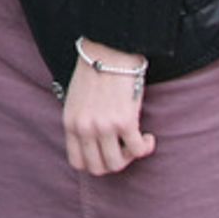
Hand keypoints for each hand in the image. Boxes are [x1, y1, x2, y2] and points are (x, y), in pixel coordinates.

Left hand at [63, 42, 154, 176]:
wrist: (108, 50)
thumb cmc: (94, 71)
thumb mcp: (76, 100)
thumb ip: (81, 122)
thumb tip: (94, 145)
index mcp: (70, 122)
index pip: (77, 162)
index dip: (94, 163)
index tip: (106, 153)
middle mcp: (84, 128)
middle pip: (98, 168)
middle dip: (114, 163)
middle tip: (124, 150)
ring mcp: (104, 127)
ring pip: (117, 164)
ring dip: (130, 157)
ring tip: (135, 142)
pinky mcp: (125, 122)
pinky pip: (138, 150)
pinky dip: (146, 147)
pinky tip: (148, 137)